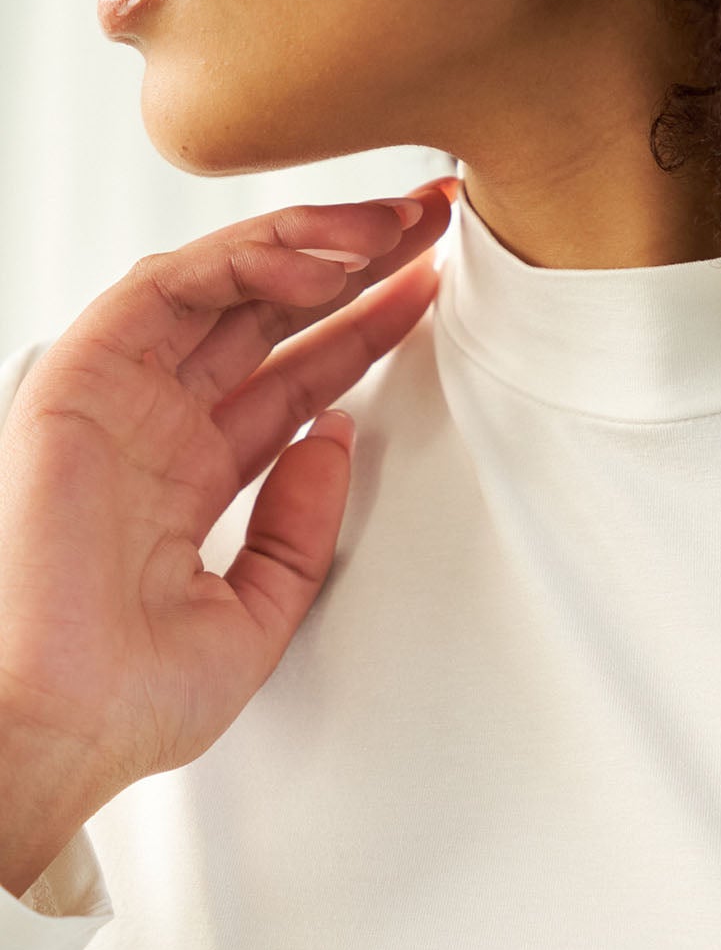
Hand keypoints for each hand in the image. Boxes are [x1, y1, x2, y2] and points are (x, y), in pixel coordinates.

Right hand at [0, 177, 453, 811]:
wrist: (62, 727)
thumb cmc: (131, 697)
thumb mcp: (258, 610)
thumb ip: (301, 524)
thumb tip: (338, 435)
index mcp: (191, 475)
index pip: (294, 379)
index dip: (363, 328)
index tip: (429, 290)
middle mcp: (156, 425)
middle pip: (269, 315)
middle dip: (353, 262)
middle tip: (430, 221)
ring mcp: (119, 397)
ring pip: (223, 283)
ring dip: (311, 242)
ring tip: (392, 226)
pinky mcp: (80, 378)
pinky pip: (169, 289)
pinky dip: (245, 260)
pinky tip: (320, 260)